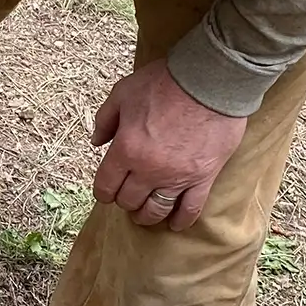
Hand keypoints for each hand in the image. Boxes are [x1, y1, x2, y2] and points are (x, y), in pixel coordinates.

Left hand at [92, 61, 246, 230]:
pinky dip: (181, 220)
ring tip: (145, 214)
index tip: (106, 191)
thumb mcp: (123, 93)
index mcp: (126, 149)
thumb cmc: (164, 83)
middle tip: (127, 196)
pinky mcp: (204, 177)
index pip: (106, 185)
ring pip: (157, 210)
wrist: (210, 80)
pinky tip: (174, 224)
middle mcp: (149, 170)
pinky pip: (191, 209)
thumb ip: (105, 119)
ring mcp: (178, 177)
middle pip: (130, 201)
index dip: (103, 191)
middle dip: (124, 201)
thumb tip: (96, 141)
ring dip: (147, 216)